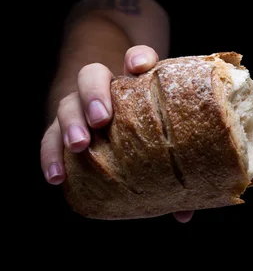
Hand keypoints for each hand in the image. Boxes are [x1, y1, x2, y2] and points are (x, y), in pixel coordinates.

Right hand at [40, 45, 193, 222]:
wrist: (110, 113)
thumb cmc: (146, 129)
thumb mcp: (162, 143)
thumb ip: (174, 169)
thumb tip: (184, 213)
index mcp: (135, 82)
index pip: (137, 57)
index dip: (138, 58)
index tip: (139, 68)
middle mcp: (104, 87)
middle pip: (93, 75)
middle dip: (95, 94)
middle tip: (101, 119)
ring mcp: (79, 105)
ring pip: (68, 102)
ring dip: (71, 122)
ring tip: (78, 145)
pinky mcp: (61, 126)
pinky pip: (49, 136)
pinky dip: (50, 154)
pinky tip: (57, 176)